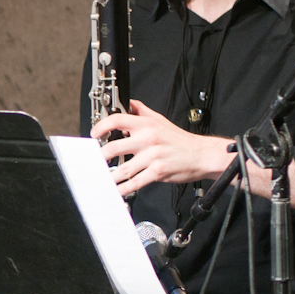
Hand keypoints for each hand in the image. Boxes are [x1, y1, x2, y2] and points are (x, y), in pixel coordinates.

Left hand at [92, 100, 231, 195]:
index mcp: (147, 124)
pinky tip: (117, 190)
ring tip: (100, 178)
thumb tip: (127, 103)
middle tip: (94, 161)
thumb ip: (142, 111)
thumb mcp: (160, 120)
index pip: (118, 120)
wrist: (201, 154)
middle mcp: (148, 139)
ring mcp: (152, 156)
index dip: (101, 126)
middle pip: (114, 148)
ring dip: (109, 176)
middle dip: (100, 157)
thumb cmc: (179, 140)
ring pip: (122, 169)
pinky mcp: (157, 172)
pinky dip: (123, 188)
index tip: (94, 134)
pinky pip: (135, 182)